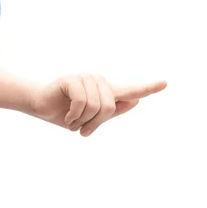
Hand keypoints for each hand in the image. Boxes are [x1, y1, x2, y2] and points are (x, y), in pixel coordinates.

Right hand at [30, 74, 166, 136]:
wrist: (41, 107)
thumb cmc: (66, 114)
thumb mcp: (90, 118)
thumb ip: (111, 111)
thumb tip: (136, 100)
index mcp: (105, 92)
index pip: (130, 90)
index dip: (148, 88)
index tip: (165, 83)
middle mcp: (98, 82)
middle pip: (109, 106)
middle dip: (95, 123)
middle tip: (82, 129)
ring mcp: (85, 78)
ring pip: (95, 105)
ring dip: (82, 120)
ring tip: (72, 120)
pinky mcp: (72, 78)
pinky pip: (82, 100)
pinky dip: (74, 114)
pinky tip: (67, 115)